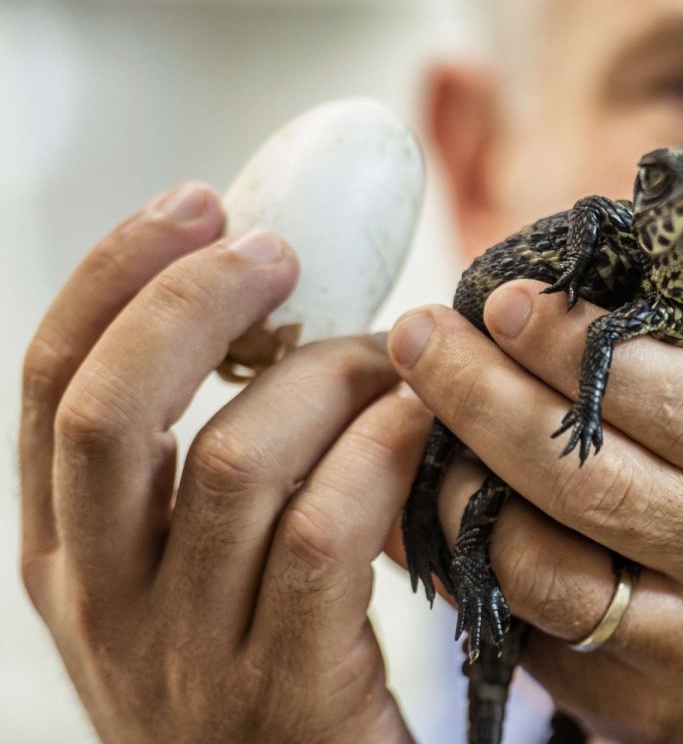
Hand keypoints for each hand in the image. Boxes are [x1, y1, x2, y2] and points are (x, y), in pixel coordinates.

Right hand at [19, 184, 427, 743]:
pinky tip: (418, 423)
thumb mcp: (193, 575)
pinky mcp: (286, 692)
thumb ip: (202, 468)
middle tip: (276, 252)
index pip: (50, 386)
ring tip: (388, 356)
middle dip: (191, 304)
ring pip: (234, 464)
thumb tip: (283, 315)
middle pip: (108, 413)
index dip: (116, 278)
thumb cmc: (265, 671)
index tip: (194, 204)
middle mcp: (103, 601)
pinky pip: (326, 535)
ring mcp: (186, 654)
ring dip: (324, 379)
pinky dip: (377, 454)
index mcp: (68, 556)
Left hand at [387, 279, 682, 743]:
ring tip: (418, 428)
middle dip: (486, 399)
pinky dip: (482, 564)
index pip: (676, 401)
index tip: (502, 299)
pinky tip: (450, 513)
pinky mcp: (652, 703)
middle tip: (420, 337)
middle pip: (591, 480)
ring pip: (548, 567)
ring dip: (462, 490)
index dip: (576, 348)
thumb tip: (570, 296)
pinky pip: (541, 630)